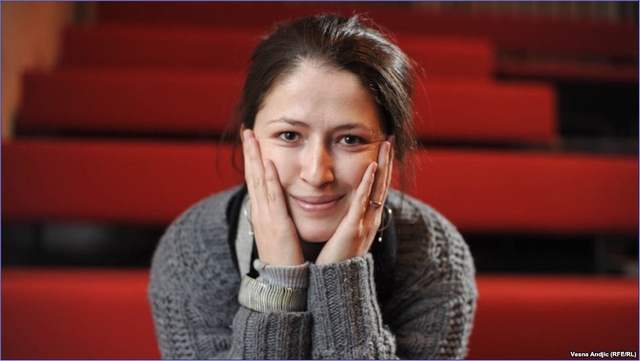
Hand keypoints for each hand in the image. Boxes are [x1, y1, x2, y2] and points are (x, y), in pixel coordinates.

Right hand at [242, 129, 304, 265]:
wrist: (282, 282)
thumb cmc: (284, 259)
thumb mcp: (279, 233)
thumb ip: (278, 218)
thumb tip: (276, 208)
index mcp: (262, 213)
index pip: (255, 181)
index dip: (252, 161)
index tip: (251, 142)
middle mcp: (260, 212)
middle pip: (253, 176)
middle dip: (249, 153)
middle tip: (246, 131)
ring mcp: (266, 217)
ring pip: (259, 181)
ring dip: (255, 158)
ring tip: (251, 138)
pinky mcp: (277, 224)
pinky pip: (273, 197)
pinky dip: (270, 179)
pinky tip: (269, 163)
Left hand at [315, 138, 393, 264]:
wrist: (335, 284)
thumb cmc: (336, 260)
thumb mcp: (346, 235)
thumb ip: (348, 220)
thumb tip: (347, 208)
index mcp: (367, 219)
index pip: (378, 188)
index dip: (382, 168)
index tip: (384, 148)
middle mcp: (370, 219)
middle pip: (382, 184)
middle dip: (387, 161)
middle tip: (391, 138)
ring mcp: (365, 223)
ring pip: (377, 189)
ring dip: (382, 165)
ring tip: (385, 144)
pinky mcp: (354, 228)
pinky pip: (363, 202)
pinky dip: (368, 183)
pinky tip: (371, 167)